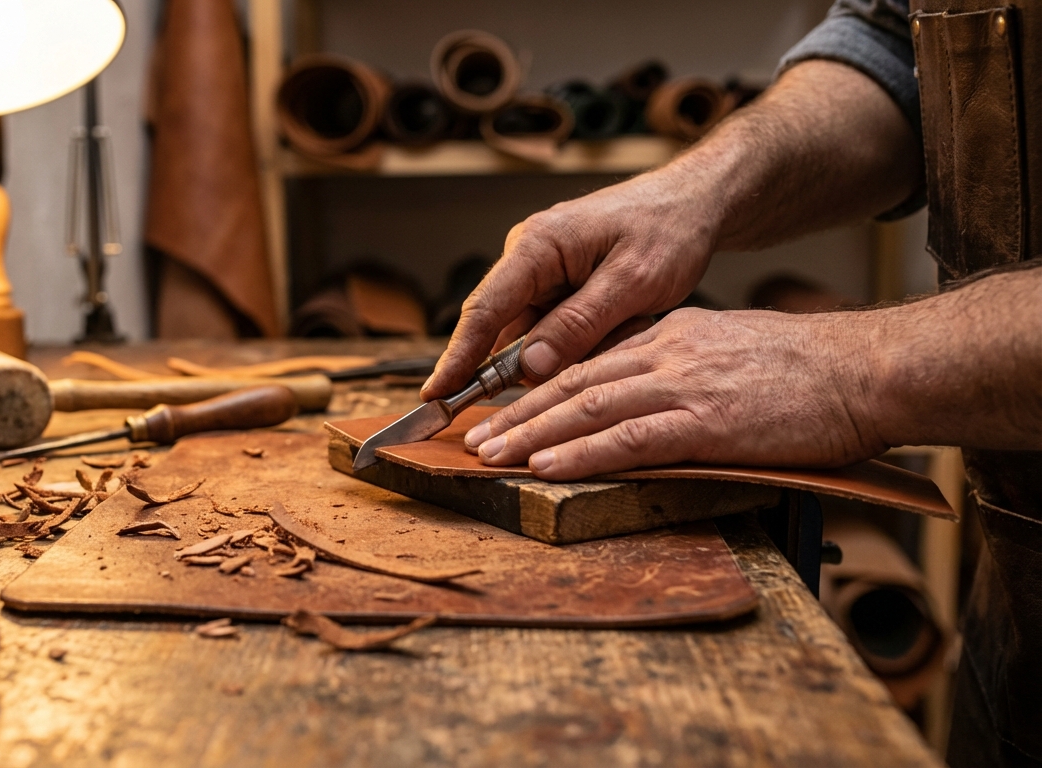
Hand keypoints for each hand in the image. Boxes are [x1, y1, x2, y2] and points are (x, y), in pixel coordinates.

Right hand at [422, 169, 721, 399]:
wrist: (695, 202)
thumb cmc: (668, 229)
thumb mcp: (633, 281)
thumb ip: (580, 324)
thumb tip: (529, 366)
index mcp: (537, 245)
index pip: (483, 310)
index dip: (457, 358)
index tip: (435, 395)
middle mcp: (529, 257)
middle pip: (505, 329)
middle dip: (529, 364)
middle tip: (562, 381)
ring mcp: (543, 273)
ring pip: (534, 336)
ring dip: (569, 352)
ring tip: (623, 327)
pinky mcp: (560, 287)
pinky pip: (555, 330)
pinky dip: (581, 344)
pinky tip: (619, 330)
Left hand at [462, 308, 887, 479]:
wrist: (864, 369)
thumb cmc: (808, 370)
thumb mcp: (730, 350)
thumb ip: (685, 367)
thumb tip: (648, 394)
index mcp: (672, 336)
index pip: (591, 362)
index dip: (541, 388)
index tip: (506, 409)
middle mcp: (667, 354)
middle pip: (574, 382)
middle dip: (519, 412)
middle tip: (476, 436)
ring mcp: (683, 386)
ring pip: (588, 408)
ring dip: (532, 435)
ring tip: (491, 455)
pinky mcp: (706, 422)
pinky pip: (628, 439)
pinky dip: (581, 453)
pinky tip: (547, 466)